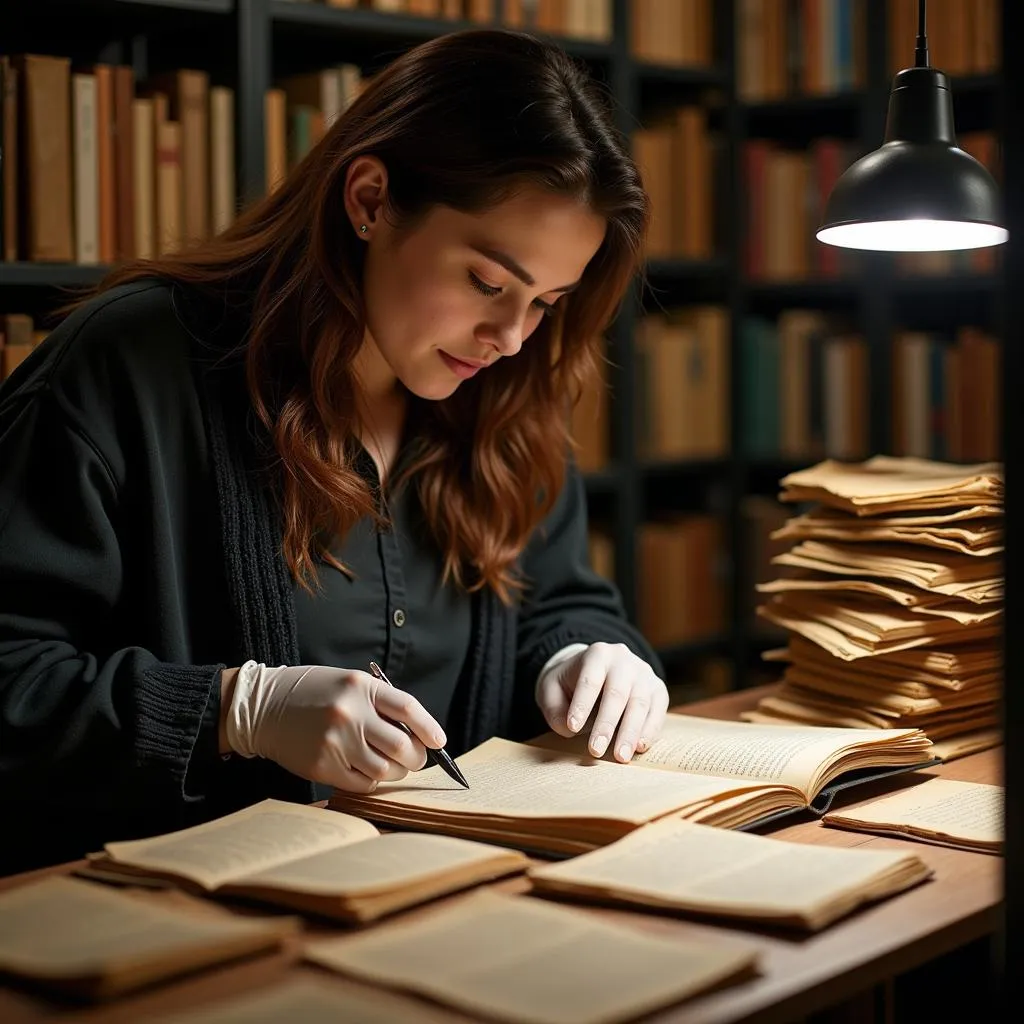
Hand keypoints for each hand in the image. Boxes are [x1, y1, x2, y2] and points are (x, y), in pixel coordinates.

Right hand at [221, 662, 446, 792]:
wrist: (266, 707)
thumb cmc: (315, 694)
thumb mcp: (350, 684)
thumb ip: (380, 704)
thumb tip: (417, 734)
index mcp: (361, 687)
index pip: (408, 709)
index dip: (429, 728)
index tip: (439, 742)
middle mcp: (350, 714)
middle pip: (402, 745)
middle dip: (416, 757)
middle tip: (415, 759)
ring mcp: (336, 742)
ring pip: (385, 769)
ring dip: (396, 772)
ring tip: (392, 766)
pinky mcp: (323, 766)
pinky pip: (363, 784)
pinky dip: (373, 781)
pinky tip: (368, 772)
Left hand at [535, 643, 668, 762]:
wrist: (596, 670)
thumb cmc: (570, 683)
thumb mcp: (551, 689)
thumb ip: (554, 709)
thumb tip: (568, 730)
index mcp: (596, 654)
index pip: (589, 680)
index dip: (581, 704)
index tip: (572, 728)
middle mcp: (624, 659)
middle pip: (617, 693)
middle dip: (606, 724)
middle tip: (596, 750)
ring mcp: (644, 673)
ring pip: (640, 704)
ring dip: (630, 733)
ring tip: (620, 757)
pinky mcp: (657, 689)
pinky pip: (657, 710)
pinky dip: (650, 730)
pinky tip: (640, 747)